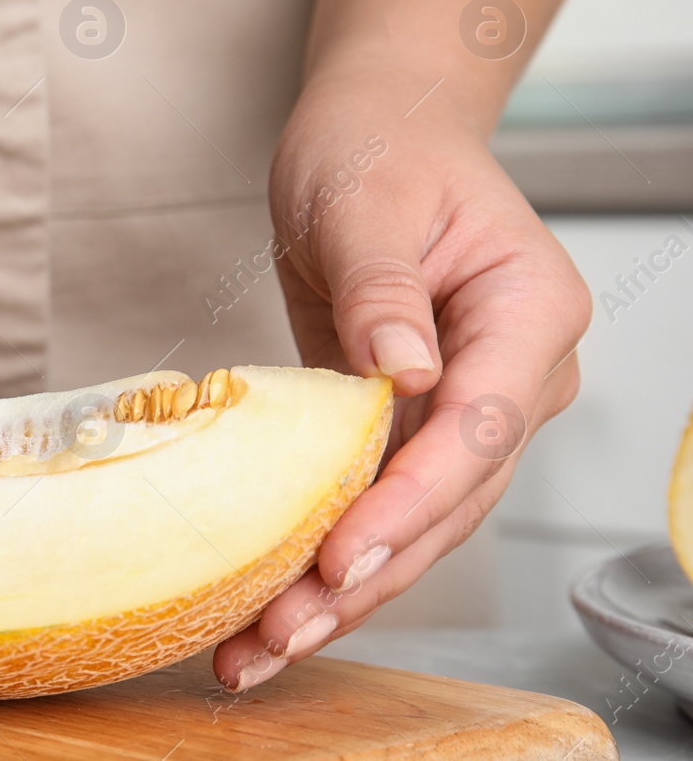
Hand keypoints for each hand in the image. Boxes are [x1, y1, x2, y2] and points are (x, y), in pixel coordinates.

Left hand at [212, 84, 589, 689]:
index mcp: (528, 314)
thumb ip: (385, 290)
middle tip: (281, 632)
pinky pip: (376, 500)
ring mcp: (466, 408)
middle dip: (366, 573)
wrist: (375, 132)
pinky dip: (325, 552)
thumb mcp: (368, 200)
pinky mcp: (410, 424)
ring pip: (415, 521)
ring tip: (256, 651)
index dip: (411, 501)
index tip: (341, 555)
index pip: (480, 427)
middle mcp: (513, 376)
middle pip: (451, 500)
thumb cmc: (380, 149)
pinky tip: (271, 605)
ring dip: (341, 590)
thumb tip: (405, 372)